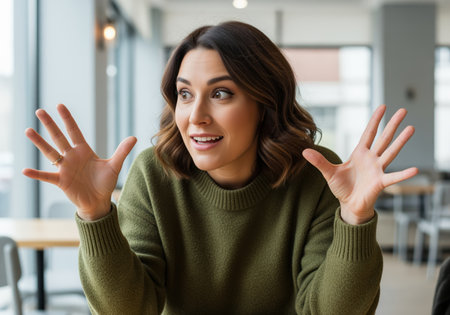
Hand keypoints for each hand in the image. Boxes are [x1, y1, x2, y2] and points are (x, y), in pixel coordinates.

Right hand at [23, 104, 136, 220]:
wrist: (99, 201)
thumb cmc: (105, 183)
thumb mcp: (114, 165)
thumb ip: (122, 151)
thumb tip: (134, 137)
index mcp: (84, 151)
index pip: (74, 131)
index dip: (68, 119)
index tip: (60, 105)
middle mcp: (72, 157)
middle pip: (59, 137)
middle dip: (50, 124)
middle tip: (39, 111)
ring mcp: (65, 168)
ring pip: (50, 152)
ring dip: (39, 142)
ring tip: (28, 130)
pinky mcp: (61, 181)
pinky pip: (46, 176)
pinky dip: (36, 174)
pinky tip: (25, 170)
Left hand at [302, 105, 417, 224]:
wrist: (349, 205)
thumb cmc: (342, 188)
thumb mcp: (329, 173)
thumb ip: (319, 161)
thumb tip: (304, 151)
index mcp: (359, 154)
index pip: (369, 133)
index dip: (375, 120)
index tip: (383, 106)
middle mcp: (371, 159)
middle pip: (384, 138)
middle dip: (392, 125)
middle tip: (403, 110)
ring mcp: (377, 170)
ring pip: (391, 152)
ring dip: (401, 141)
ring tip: (411, 128)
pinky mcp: (380, 183)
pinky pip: (393, 177)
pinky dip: (404, 174)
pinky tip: (415, 170)